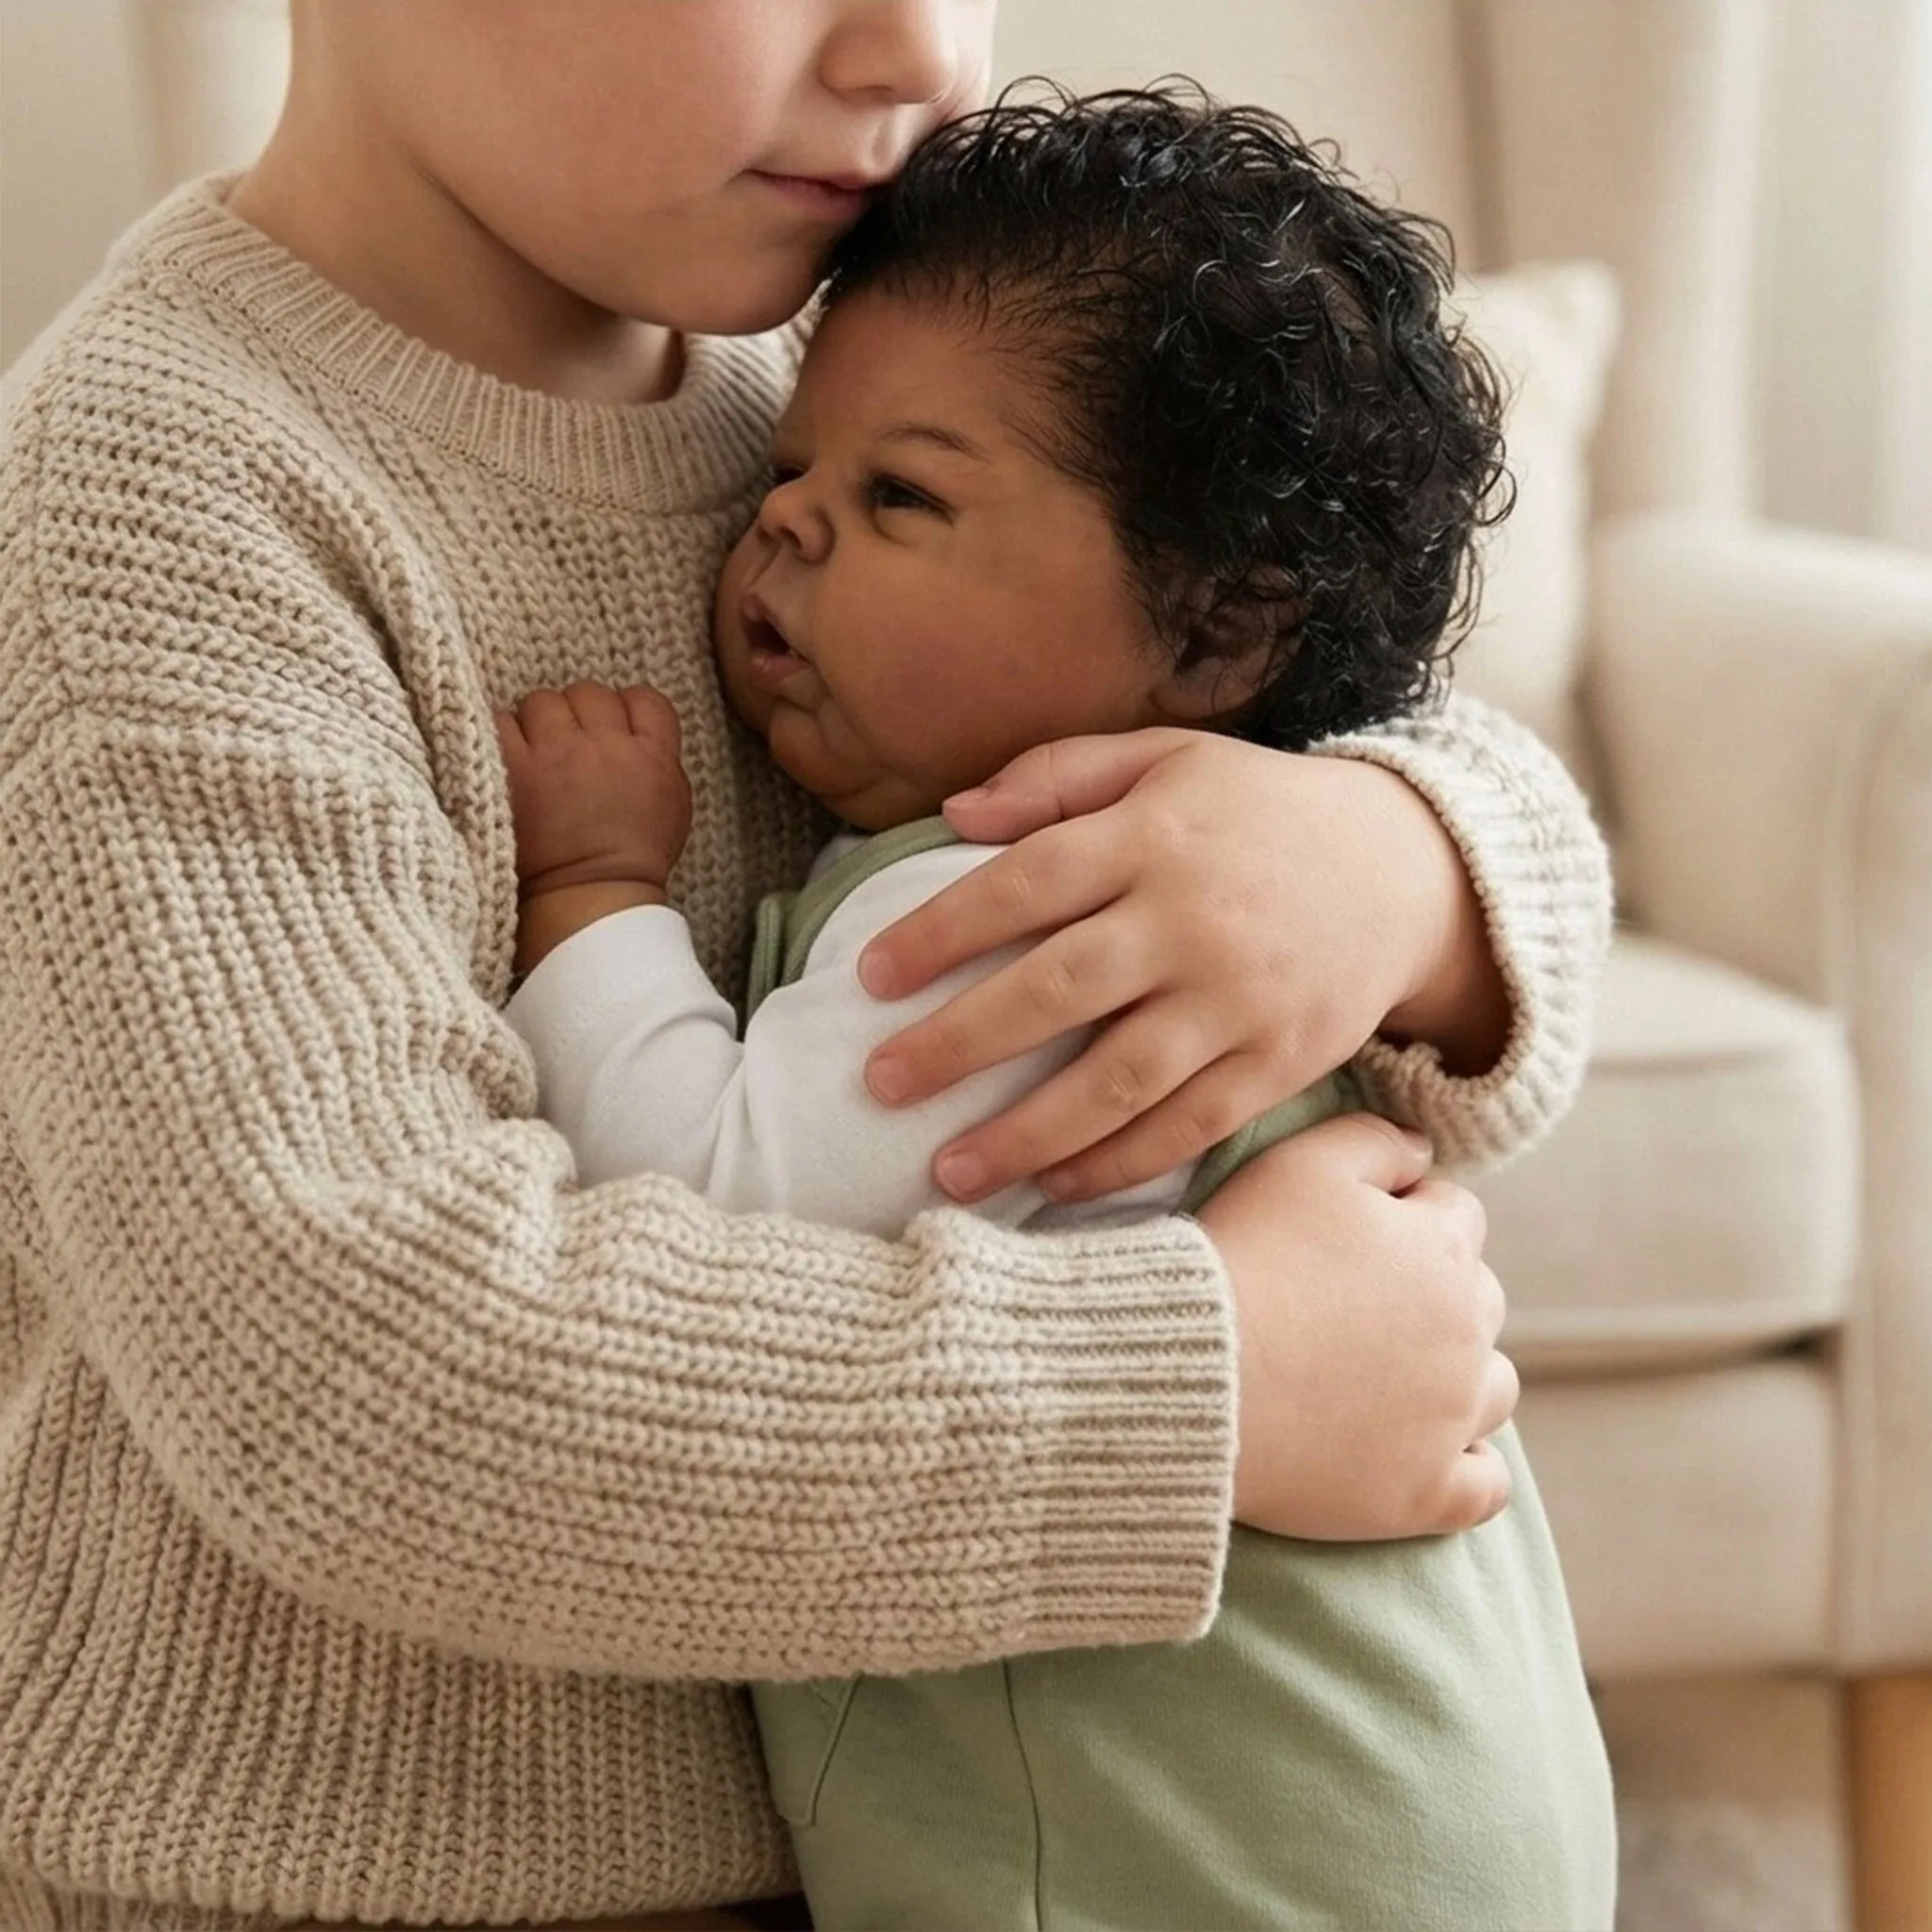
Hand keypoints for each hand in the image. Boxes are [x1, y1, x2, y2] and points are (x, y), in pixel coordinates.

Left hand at [494, 682, 691, 896]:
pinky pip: (501, 722)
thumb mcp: (673, 806)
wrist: (588, 901)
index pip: (643, 699)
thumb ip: (659, 760)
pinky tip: (509, 762)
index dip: (625, 710)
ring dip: (538, 724)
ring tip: (536, 757)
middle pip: (589, 694)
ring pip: (542, 701)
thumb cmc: (632, 862)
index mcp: (651, 754)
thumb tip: (637, 734)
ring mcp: (556, 752)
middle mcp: (606, 745)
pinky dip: (502, 736)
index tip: (613, 731)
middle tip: (570, 749)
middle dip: (579, 717)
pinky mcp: (514, 766)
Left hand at [857, 729, 1509, 1202]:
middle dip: (960, 1043)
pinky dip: (1119, 1164)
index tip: (869, 975)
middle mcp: (1192, 920)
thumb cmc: (1258, 811)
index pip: (1027, 881)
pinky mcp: (1278, 1064)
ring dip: (1027, 1133)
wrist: (1408, 870)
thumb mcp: (1166, 758)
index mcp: (1154, 835)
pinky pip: (1188, 1126)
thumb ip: (1058, 775)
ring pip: (1119, 1079)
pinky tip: (1052, 1188)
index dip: (942, 930)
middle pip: (1059, 988)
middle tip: (880, 1084)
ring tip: (947, 1172)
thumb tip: (953, 811)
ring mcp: (1239, 1001)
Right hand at [1198, 1113, 1516, 1539]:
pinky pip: (1485, 1485)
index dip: (1405, 1217)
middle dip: (1432, 1296)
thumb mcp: (1300, 1163)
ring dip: (1457, 1377)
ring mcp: (1453, 1419)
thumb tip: (1425, 1152)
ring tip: (1382, 1379)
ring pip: (1493, 1388)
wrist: (1198, 1372)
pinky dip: (1465, 1467)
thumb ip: (1375, 1141)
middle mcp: (1467, 1332)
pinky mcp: (1426, 1493)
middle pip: (1479, 1300)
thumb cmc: (1244, 1260)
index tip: (1345, 1239)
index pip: (1457, 1214)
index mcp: (1443, 1248)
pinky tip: (1421, 1454)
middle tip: (1350, 1308)